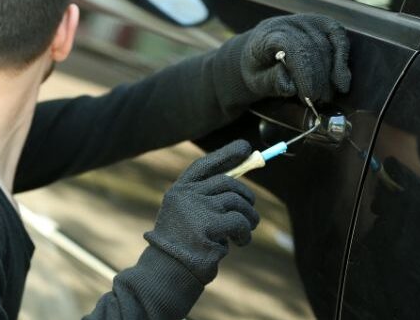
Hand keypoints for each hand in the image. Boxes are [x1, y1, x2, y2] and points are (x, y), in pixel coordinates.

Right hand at [144, 140, 259, 284]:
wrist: (169, 272)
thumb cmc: (183, 246)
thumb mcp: (189, 216)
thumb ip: (208, 198)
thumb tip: (241, 181)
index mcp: (179, 191)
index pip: (205, 165)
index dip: (226, 154)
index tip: (245, 147)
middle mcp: (186, 195)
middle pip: (227, 183)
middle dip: (245, 196)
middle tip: (250, 214)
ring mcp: (196, 209)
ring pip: (237, 202)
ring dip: (248, 218)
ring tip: (244, 233)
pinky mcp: (208, 226)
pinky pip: (240, 222)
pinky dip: (245, 233)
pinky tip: (239, 243)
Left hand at [239, 14, 350, 102]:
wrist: (257, 53)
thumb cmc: (257, 69)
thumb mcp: (255, 80)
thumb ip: (271, 82)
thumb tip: (291, 86)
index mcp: (268, 34)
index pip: (293, 46)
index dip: (305, 72)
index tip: (309, 96)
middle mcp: (289, 22)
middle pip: (313, 47)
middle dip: (319, 77)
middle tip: (319, 100)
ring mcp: (306, 21)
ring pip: (327, 44)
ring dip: (331, 73)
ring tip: (326, 96)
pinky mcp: (321, 23)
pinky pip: (337, 36)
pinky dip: (342, 58)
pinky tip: (342, 80)